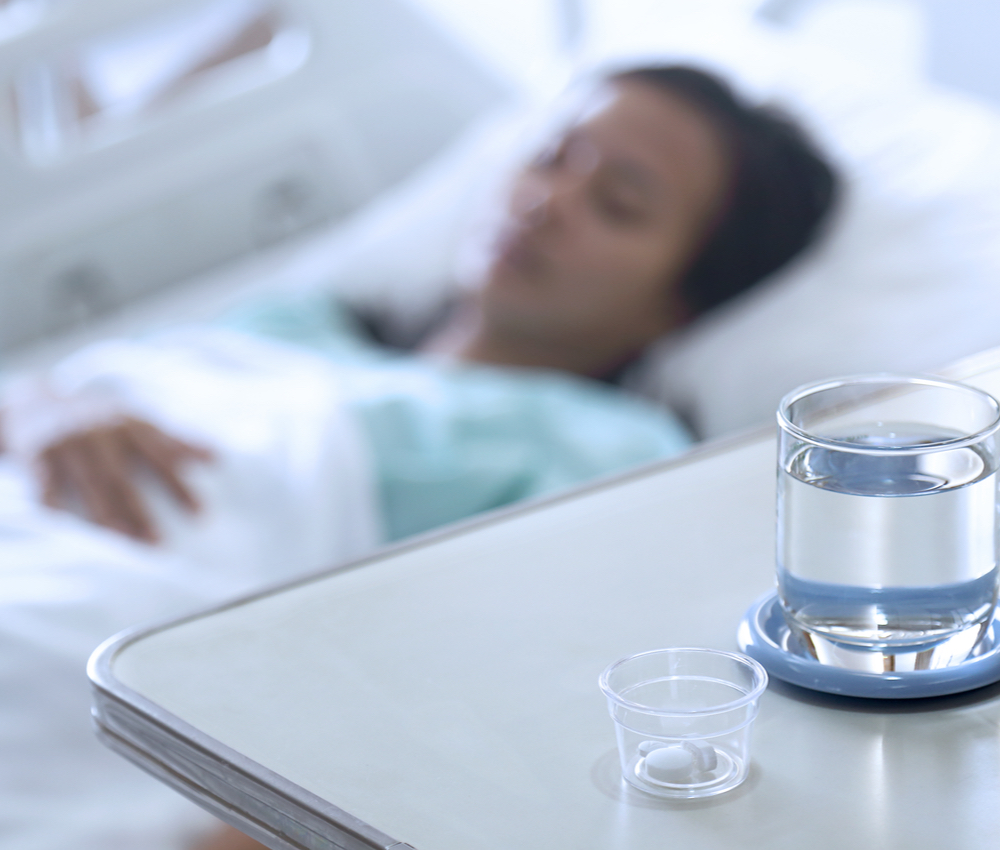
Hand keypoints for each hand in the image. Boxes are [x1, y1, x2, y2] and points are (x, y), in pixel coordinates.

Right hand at [39, 417, 212, 542]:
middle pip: (124, 478)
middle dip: (142, 511)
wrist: (36, 402)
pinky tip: (68, 526)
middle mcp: (100, 431)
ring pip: (89, 485)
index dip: (180, 485)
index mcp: (129, 424)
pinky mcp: (38, 453)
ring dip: (107, 516)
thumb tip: (218, 457)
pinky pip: (48, 484)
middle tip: (161, 542)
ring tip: (125, 542)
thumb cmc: (99, 418)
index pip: (160, 457)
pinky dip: (56, 504)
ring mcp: (68, 442)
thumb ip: (175, 440)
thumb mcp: (136, 421)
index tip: (201, 513)